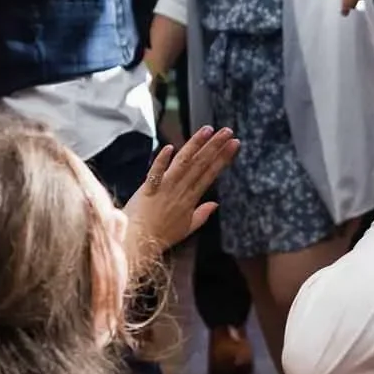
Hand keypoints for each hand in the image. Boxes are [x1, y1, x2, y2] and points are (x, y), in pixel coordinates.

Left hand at [122, 127, 239, 256]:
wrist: (139, 243)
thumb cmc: (161, 236)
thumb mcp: (186, 229)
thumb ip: (202, 214)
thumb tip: (216, 204)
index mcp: (191, 199)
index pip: (211, 173)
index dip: (223, 158)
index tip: (234, 144)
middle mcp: (180, 191)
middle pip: (200, 164)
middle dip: (215, 146)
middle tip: (227, 131)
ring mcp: (164, 188)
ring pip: (183, 163)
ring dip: (196, 145)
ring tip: (207, 130)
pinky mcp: (148, 188)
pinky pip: (156, 172)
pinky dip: (163, 160)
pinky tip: (171, 147)